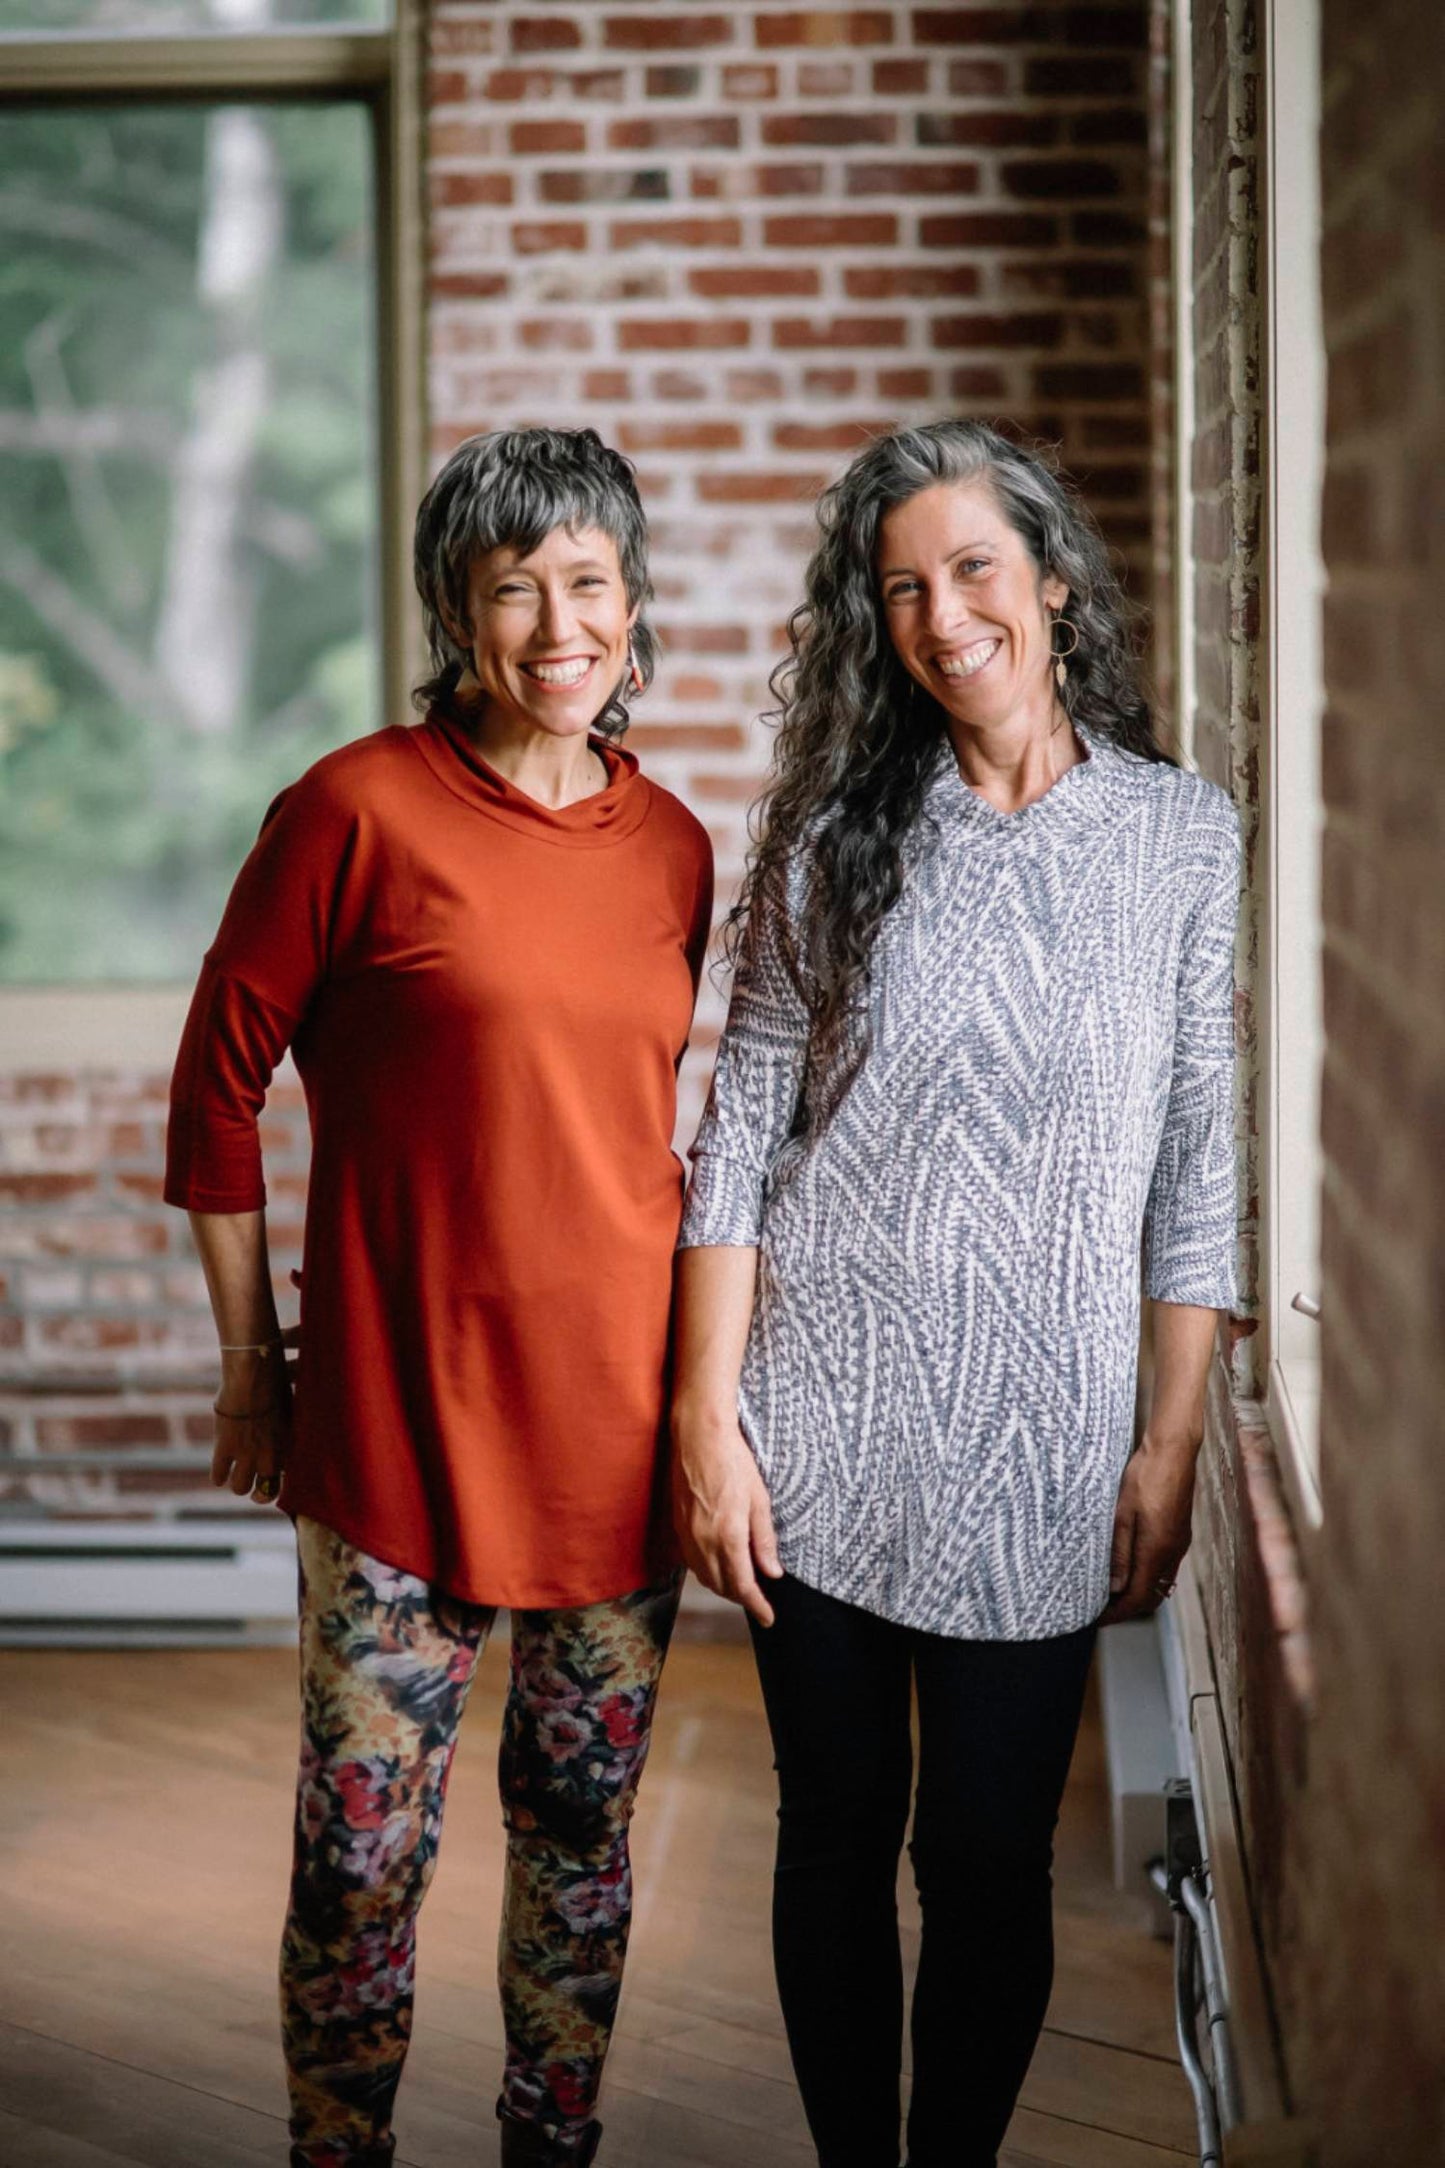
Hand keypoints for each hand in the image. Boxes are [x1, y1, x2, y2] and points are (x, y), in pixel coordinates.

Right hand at [211, 1325, 299, 1507]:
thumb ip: (287, 1426)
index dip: (278, 1484)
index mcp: (288, 1447)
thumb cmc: (275, 1384)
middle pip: (265, 1492)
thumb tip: (287, 1430)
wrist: (253, 1377)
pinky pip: (218, 1475)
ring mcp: (246, 1455)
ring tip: (234, 1479)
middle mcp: (269, 1456)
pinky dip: (218, 1477)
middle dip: (257, 1492)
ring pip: (239, 1488)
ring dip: (237, 1484)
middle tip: (252, 1489)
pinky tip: (218, 1475)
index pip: (286, 1480)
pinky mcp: (224, 1449)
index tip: (271, 1483)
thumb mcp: (290, 1408)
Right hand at [671, 1402, 782, 1627]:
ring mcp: (687, 1535)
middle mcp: (703, 1542)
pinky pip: (692, 1561)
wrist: (698, 1436)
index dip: (757, 1606)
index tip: (769, 1618)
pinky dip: (708, 1570)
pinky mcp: (678, 1526)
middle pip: (722, 1586)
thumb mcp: (759, 1499)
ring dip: (723, 1586)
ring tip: (743, 1585)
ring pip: (705, 1576)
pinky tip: (719, 1563)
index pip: (743, 1585)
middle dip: (741, 1598)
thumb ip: (764, 1540)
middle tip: (760, 1601)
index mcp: (728, 1536)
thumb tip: (772, 1572)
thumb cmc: (733, 1462)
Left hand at [1101, 1435, 1197, 1622]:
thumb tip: (1113, 1588)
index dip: (1118, 1614)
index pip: (1139, 1598)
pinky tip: (1129, 1566)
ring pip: (1160, 1582)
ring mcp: (1179, 1542)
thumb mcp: (1122, 1514)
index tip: (1098, 1619)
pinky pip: (1165, 1566)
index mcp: (1157, 1551)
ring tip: (1110, 1591)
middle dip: (1127, 1607)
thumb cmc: (1144, 1477)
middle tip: (1101, 1608)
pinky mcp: (1179, 1532)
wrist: (1172, 1451)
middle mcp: (1173, 1552)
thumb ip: (1119, 1553)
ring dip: (1137, 1591)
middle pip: (1152, 1596)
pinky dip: (1147, 1575)